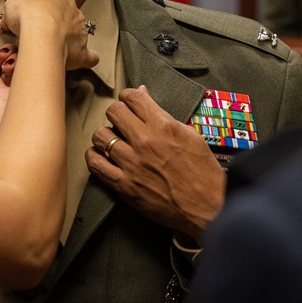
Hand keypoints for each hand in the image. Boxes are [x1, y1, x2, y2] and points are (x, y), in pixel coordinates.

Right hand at [0, 0, 98, 70]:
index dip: (43, 12)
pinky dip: (87, 58)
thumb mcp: (13, 4)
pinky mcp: (82, 52)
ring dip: (67, 42)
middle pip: (67, 19)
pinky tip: (81, 60)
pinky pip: (88, 56)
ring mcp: (81, 32)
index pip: (55, 2)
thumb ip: (12, 11)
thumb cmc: (28, 14)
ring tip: (51, 49)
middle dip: (56, 27)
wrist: (40, 32)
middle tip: (40, 36)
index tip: (33, 19)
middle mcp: (75, 13)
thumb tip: (7, 20)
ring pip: (76, 36)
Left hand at [85, 86, 224, 242]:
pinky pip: (96, 165)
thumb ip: (164, 116)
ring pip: (100, 136)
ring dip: (105, 135)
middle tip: (120, 120)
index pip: (133, 97)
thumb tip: (144, 96)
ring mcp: (132, 164)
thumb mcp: (190, 136)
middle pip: (114, 112)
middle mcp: (145, 142)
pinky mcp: (125, 185)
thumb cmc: (203, 172)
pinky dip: (94, 157)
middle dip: (117, 113)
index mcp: (163, 126)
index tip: (127, 101)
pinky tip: (100, 156)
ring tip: (111, 140)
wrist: (207, 207)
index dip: (128, 96)